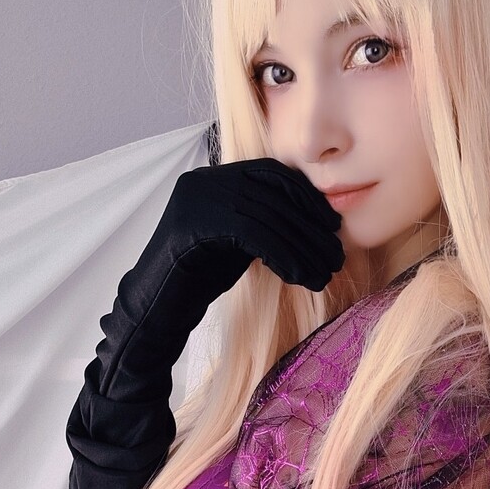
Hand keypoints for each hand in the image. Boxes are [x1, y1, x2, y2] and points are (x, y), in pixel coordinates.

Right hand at [66, 160, 343, 488]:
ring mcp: (195, 199)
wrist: (153, 313)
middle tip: (336, 258)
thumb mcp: (240, 243)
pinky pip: (252, 231)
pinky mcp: (191, 224)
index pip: (276, 175)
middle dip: (312, 226)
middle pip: (275, 193)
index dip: (310, 201)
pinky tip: (301, 278)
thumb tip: (318, 218)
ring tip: (324, 274)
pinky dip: (284, 254)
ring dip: (304, 246)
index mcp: (217, 178)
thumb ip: (266, 223)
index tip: (333, 230)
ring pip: (268, 214)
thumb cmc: (198, 282)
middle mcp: (205, 180)